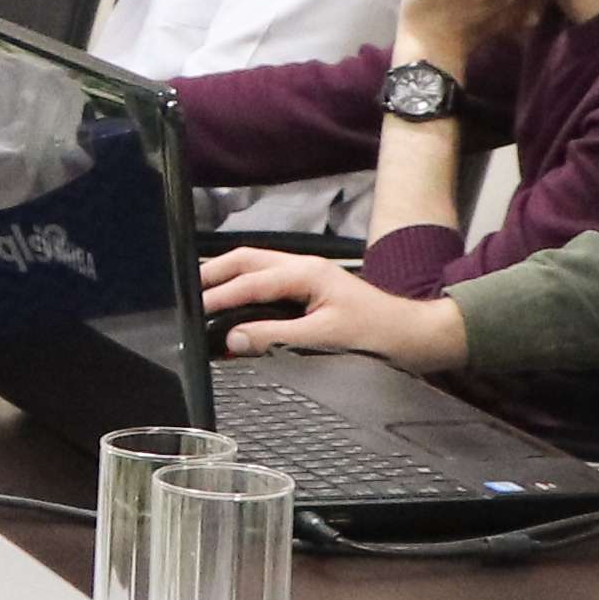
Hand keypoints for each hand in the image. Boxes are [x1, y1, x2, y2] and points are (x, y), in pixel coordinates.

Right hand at [197, 245, 465, 372]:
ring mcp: (308, 275)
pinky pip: (268, 281)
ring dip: (228, 277)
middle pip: (247, 260)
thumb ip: (276, 337)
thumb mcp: (323, 339)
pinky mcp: (311, 288)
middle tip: (186, 292)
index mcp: (306, 272)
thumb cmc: (377, 333)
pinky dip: (245, 287)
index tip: (194, 310)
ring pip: (256, 267)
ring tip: (201, 294)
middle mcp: (304, 267)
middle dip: (215, 273)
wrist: (412, 335)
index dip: (220, 296)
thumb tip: (234, 338)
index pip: (250, 281)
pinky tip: (234, 303)